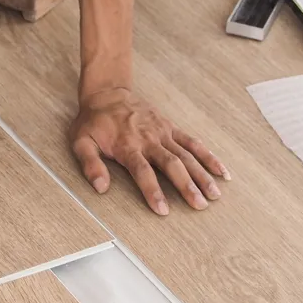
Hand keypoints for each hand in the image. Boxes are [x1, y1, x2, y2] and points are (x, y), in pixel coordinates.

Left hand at [70, 87, 229, 214]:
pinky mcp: (171, 128)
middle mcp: (149, 139)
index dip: (153, 191)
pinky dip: (208, 157)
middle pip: (171, 164)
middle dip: (186, 186)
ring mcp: (163, 133)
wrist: (108, 93)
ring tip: (214, 195)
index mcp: (128, 146)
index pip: (143, 171)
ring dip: (202, 175)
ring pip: (186, 155)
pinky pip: (193, 142)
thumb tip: (100, 188)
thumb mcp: (81, 141)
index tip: (163, 210)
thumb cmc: (93, 122)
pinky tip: (221, 172)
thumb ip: (90, 164)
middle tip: (199, 205)